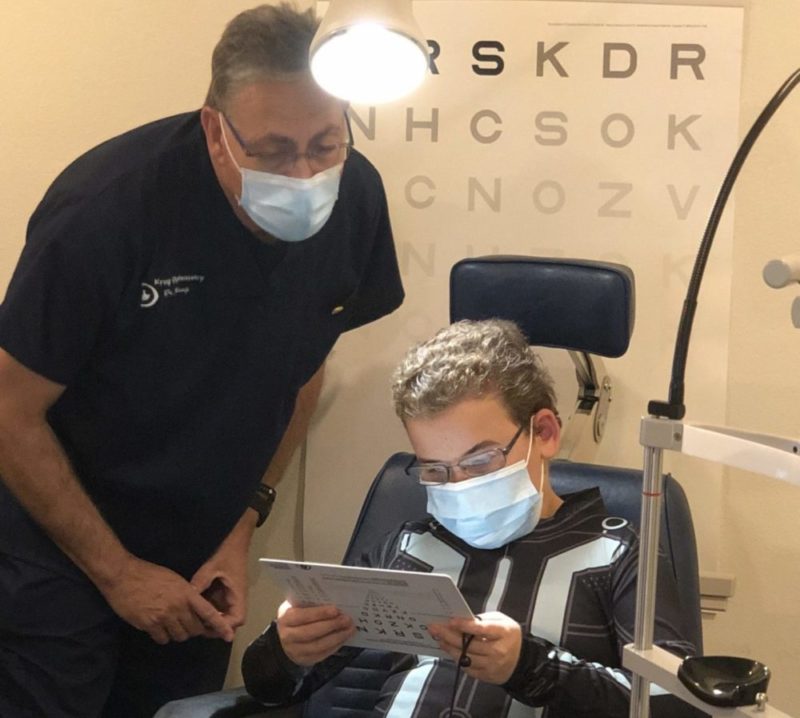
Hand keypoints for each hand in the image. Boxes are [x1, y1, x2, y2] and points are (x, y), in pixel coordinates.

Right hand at [101, 555, 234, 644]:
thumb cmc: (150, 574)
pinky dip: (163, 636)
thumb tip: (194, 608)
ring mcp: (163, 617)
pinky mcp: (149, 625)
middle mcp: (178, 607)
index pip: (208, 613)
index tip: (229, 635)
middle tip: (189, 625)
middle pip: (195, 629)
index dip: (220, 626)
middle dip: (195, 629)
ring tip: (172, 624)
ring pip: (180, 636)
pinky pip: (163, 639)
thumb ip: (186, 594)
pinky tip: (159, 628)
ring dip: (179, 633)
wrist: (124, 576)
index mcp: (186, 594)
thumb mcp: (175, 579)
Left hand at [190, 515, 252, 634]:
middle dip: (214, 626)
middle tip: (196, 626)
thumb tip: (186, 599)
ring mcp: (230, 595)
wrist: (234, 540)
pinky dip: (208, 609)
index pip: (237, 619)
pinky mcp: (224, 591)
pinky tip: (194, 609)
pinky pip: (217, 605)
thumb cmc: (227, 554)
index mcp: (238, 594)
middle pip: (229, 621)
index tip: (208, 625)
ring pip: (222, 614)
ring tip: (192, 620)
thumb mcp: (212, 567)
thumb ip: (200, 583)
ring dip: (210, 618)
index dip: (224, 626)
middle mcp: (236, 598)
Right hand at [276, 600, 355, 666]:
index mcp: (286, 618)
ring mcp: (294, 650)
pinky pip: (321, 655)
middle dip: (331, 625)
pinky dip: (335, 646)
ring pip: (318, 646)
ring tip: (349, 629)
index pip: (302, 616)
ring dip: (337, 637)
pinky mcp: (304, 660)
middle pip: (310, 632)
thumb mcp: (298, 606)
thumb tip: (333, 598)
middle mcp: (287, 636)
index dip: (319, 613)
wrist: (287, 635)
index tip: (335, 610)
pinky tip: (344, 638)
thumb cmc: (297, 615)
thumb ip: (310, 602)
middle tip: (347, 619)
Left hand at [429, 611, 521, 684]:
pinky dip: (457, 658)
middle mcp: (498, 651)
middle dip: (449, 636)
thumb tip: (462, 620)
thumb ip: (483, 620)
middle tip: (434, 628)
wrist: (522, 661)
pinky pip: (468, 668)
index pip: (482, 629)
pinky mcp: (487, 676)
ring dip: (449, 648)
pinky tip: (449, 649)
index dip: (465, 625)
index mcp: (504, 632)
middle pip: (469, 645)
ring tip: (438, 638)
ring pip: (466, 658)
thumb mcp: (501, 621)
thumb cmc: (508, 635)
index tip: (451, 621)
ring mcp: (492, 666)